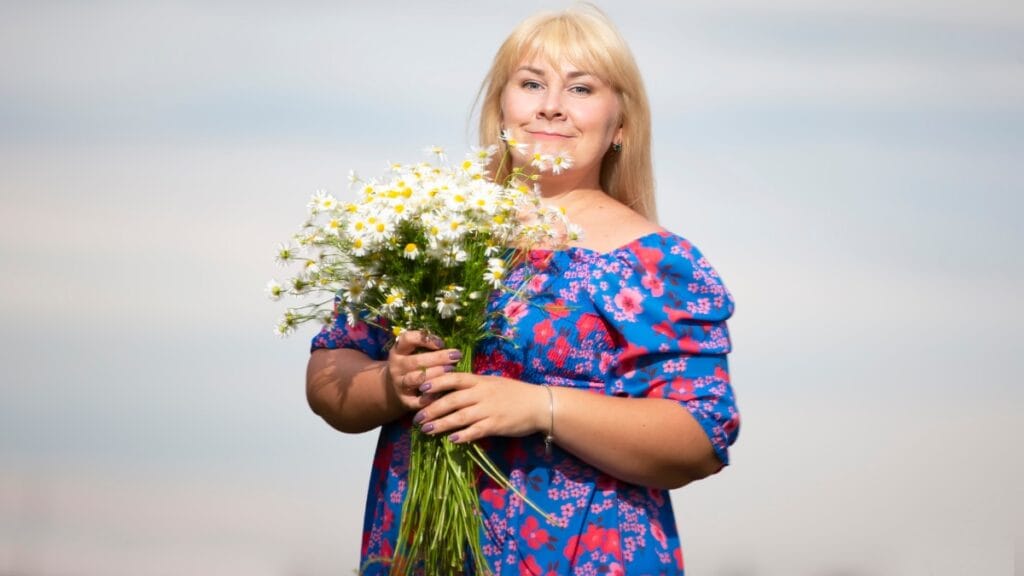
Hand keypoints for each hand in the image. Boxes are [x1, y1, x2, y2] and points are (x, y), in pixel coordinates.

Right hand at [386, 331, 461, 410]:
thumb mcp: (413, 353)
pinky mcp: (404, 400)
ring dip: (435, 374)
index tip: (442, 343)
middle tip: (456, 356)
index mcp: (398, 351)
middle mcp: (396, 367)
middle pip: (416, 361)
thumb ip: (427, 348)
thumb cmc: (412, 367)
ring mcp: (399, 384)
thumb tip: (451, 344)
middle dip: (438, 358)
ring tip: (451, 370)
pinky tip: (443, 392)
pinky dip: (430, 396)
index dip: (424, 340)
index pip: (407, 339)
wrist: (394, 390)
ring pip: (416, 379)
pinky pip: (418, 400)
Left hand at [413, 374, 548, 443]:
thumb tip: (451, 385)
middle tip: (417, 418)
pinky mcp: (495, 425)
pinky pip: (475, 431)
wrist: (538, 404)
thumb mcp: (492, 383)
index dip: (436, 382)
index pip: (453, 378)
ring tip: (426, 430)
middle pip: (451, 400)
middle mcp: (481, 394)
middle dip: (431, 409)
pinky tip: (451, 440)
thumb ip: (473, 384)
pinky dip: (462, 435)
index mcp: (480, 381)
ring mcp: (488, 410)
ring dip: (441, 424)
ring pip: (459, 417)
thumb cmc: (515, 393)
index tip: (421, 389)